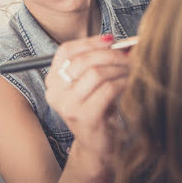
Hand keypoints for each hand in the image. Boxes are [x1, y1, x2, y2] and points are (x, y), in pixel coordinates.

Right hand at [45, 35, 129, 166]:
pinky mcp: (84, 117)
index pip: (66, 51)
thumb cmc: (96, 107)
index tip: (110, 39)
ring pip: (95, 73)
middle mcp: (54, 92)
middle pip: (82, 60)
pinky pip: (107, 89)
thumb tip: (117, 42)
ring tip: (130, 68)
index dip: (89, 42)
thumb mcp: (89, 82)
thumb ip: (96, 60)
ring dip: (117, 68)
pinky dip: (122, 82)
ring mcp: (67, 105)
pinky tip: (129, 82)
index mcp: (52, 79)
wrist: (97, 143)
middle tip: (126, 54)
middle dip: (108, 54)